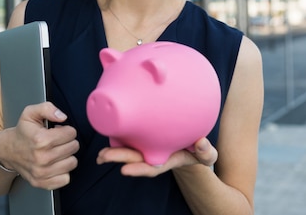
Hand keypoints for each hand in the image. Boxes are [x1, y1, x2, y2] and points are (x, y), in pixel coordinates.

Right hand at [5, 102, 79, 189]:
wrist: (7, 151)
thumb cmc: (23, 132)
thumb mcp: (31, 113)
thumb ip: (48, 108)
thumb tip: (62, 117)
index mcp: (41, 140)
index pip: (71, 133)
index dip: (67, 130)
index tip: (58, 131)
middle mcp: (42, 158)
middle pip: (74, 147)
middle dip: (68, 142)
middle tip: (57, 141)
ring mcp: (42, 172)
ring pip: (72, 163)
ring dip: (67, 156)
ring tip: (56, 151)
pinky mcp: (42, 183)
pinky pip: (65, 179)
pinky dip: (63, 171)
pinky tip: (55, 164)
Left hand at [96, 137, 217, 176]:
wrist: (190, 144)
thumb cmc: (197, 149)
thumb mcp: (206, 153)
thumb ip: (206, 151)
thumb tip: (201, 143)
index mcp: (166, 160)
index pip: (150, 167)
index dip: (138, 169)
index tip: (124, 171)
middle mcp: (154, 155)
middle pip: (134, 158)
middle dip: (118, 158)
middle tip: (102, 157)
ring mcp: (147, 147)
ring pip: (128, 150)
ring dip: (113, 152)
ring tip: (99, 155)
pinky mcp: (143, 138)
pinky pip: (128, 138)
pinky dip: (117, 138)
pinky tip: (107, 133)